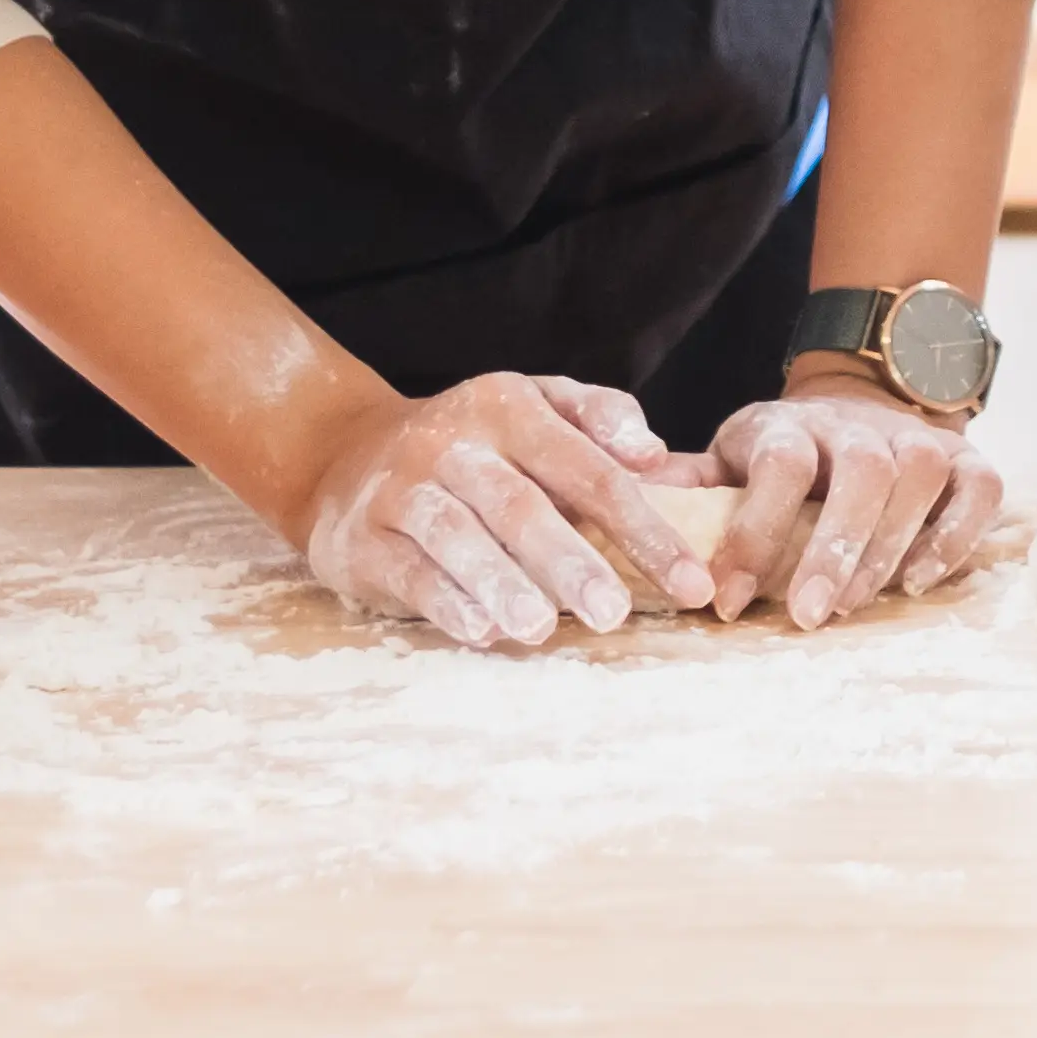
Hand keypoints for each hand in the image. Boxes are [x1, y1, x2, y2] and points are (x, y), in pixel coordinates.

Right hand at [294, 372, 719, 647]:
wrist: (346, 455)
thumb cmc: (474, 444)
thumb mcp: (535, 406)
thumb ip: (602, 419)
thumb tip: (655, 454)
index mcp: (510, 406)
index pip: (589, 467)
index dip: (643, 526)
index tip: (690, 581)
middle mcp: (454, 443)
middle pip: (521, 505)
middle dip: (571, 561)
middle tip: (614, 613)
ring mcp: (404, 489)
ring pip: (458, 536)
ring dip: (502, 583)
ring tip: (542, 627)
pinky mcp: (364, 537)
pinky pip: (409, 569)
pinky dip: (447, 601)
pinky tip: (482, 631)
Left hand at [697, 370, 1004, 628]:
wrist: (860, 403)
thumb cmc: (784, 456)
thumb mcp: (728, 460)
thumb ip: (687, 487)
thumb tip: (625, 512)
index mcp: (789, 427)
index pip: (779, 466)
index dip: (754, 532)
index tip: (724, 601)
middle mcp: (857, 427)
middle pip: (860, 471)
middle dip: (834, 547)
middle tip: (805, 617)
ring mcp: (916, 438)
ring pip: (918, 476)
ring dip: (888, 544)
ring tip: (854, 605)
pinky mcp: (965, 458)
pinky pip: (978, 488)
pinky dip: (955, 535)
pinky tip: (917, 583)